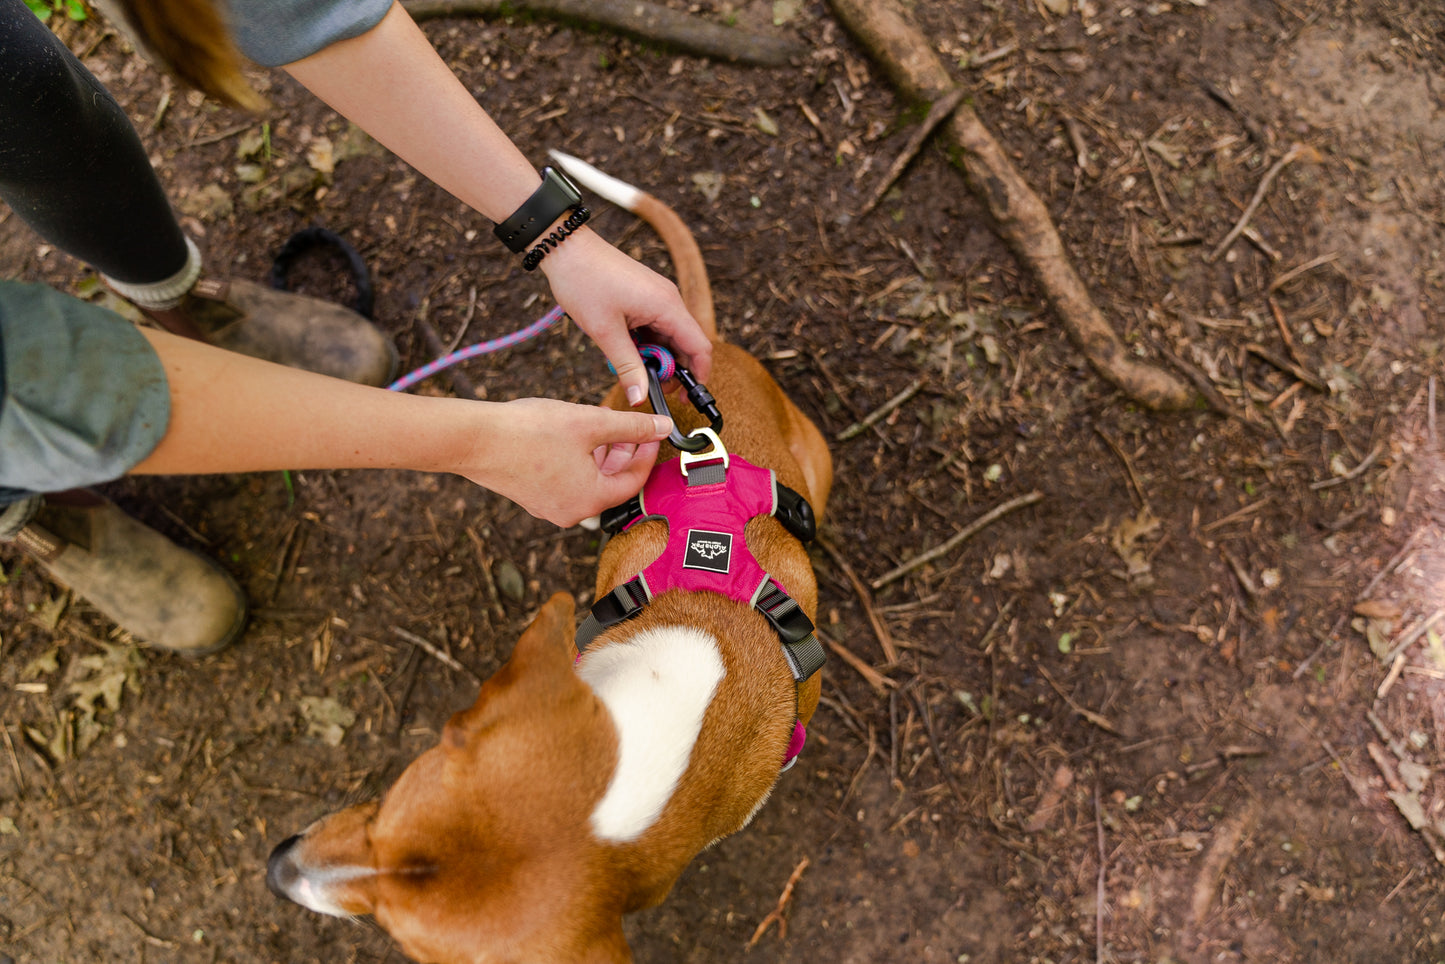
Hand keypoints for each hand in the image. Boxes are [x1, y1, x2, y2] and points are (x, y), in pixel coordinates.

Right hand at [464, 397, 672, 526]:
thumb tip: (661, 426)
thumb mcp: (590, 423)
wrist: (475, 439)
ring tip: (604, 424)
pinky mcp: (533, 497)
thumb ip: (630, 426)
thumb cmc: (529, 432)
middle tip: (631, 426)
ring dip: (602, 454)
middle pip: (612, 483)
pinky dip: (580, 460)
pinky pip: (568, 481)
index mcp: (590, 500)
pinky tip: (576, 435)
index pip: (634, 481)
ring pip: (590, 481)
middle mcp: (572, 512)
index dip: (647, 453)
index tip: (653, 431)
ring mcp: (550, 507)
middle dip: (625, 452)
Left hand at [540, 228, 712, 406]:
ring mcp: (657, 297)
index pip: (700, 347)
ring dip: (655, 357)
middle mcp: (669, 300)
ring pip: (668, 337)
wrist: (567, 249)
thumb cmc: (584, 281)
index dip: (698, 375)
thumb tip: (640, 398)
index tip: (685, 398)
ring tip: (631, 368)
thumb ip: (627, 367)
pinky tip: (625, 349)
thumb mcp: (605, 332)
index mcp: (667, 306)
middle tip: (649, 387)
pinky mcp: (645, 296)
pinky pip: (655, 326)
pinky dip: (645, 343)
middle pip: (685, 344)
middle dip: (672, 370)